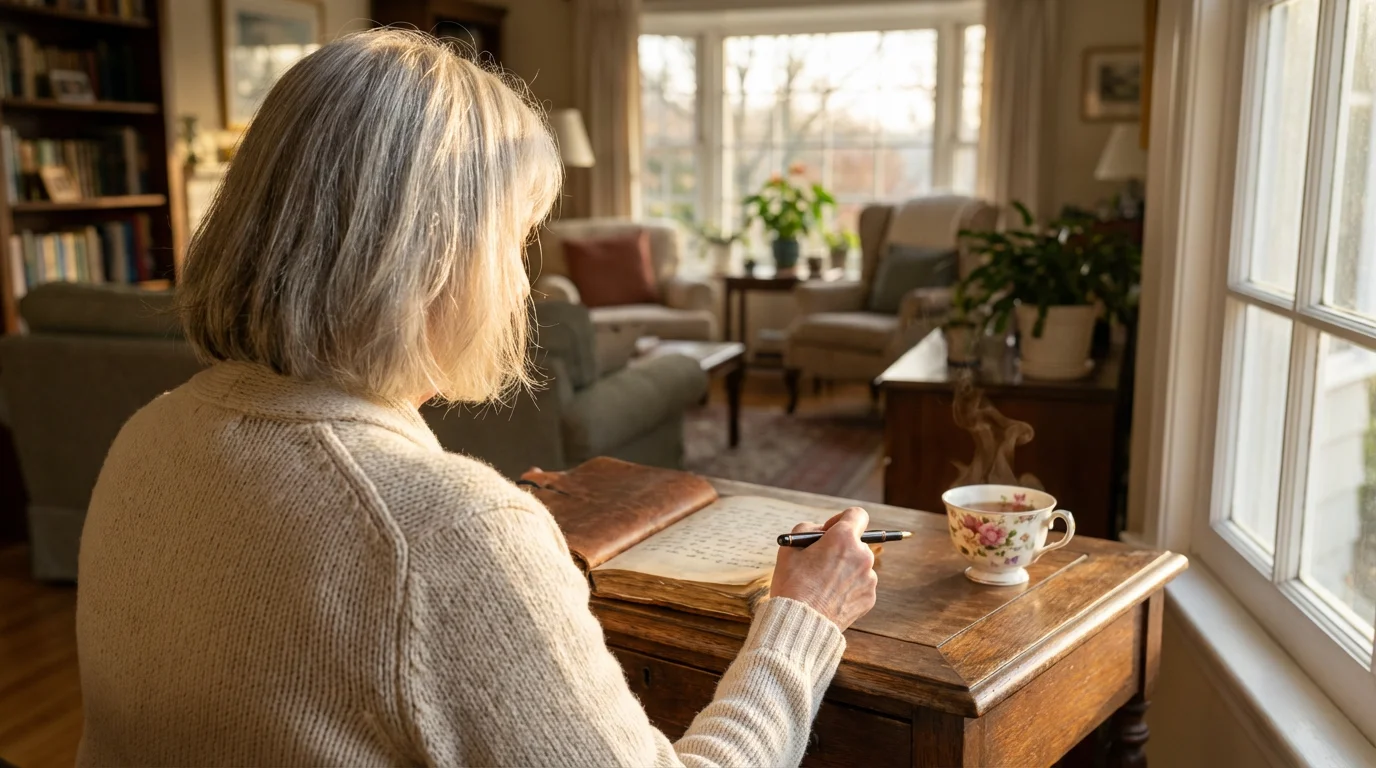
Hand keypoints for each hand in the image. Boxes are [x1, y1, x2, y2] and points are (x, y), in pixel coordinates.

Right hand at [768, 507, 877, 630]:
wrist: (800, 623)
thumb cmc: (792, 583)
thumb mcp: (790, 546)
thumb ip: (808, 529)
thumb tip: (823, 531)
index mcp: (844, 538)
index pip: (857, 515)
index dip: (841, 520)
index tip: (829, 531)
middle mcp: (863, 555)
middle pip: (856, 543)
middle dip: (840, 548)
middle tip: (820, 562)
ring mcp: (869, 579)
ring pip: (858, 566)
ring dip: (845, 570)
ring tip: (821, 585)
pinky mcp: (869, 598)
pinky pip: (860, 586)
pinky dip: (848, 589)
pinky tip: (829, 598)